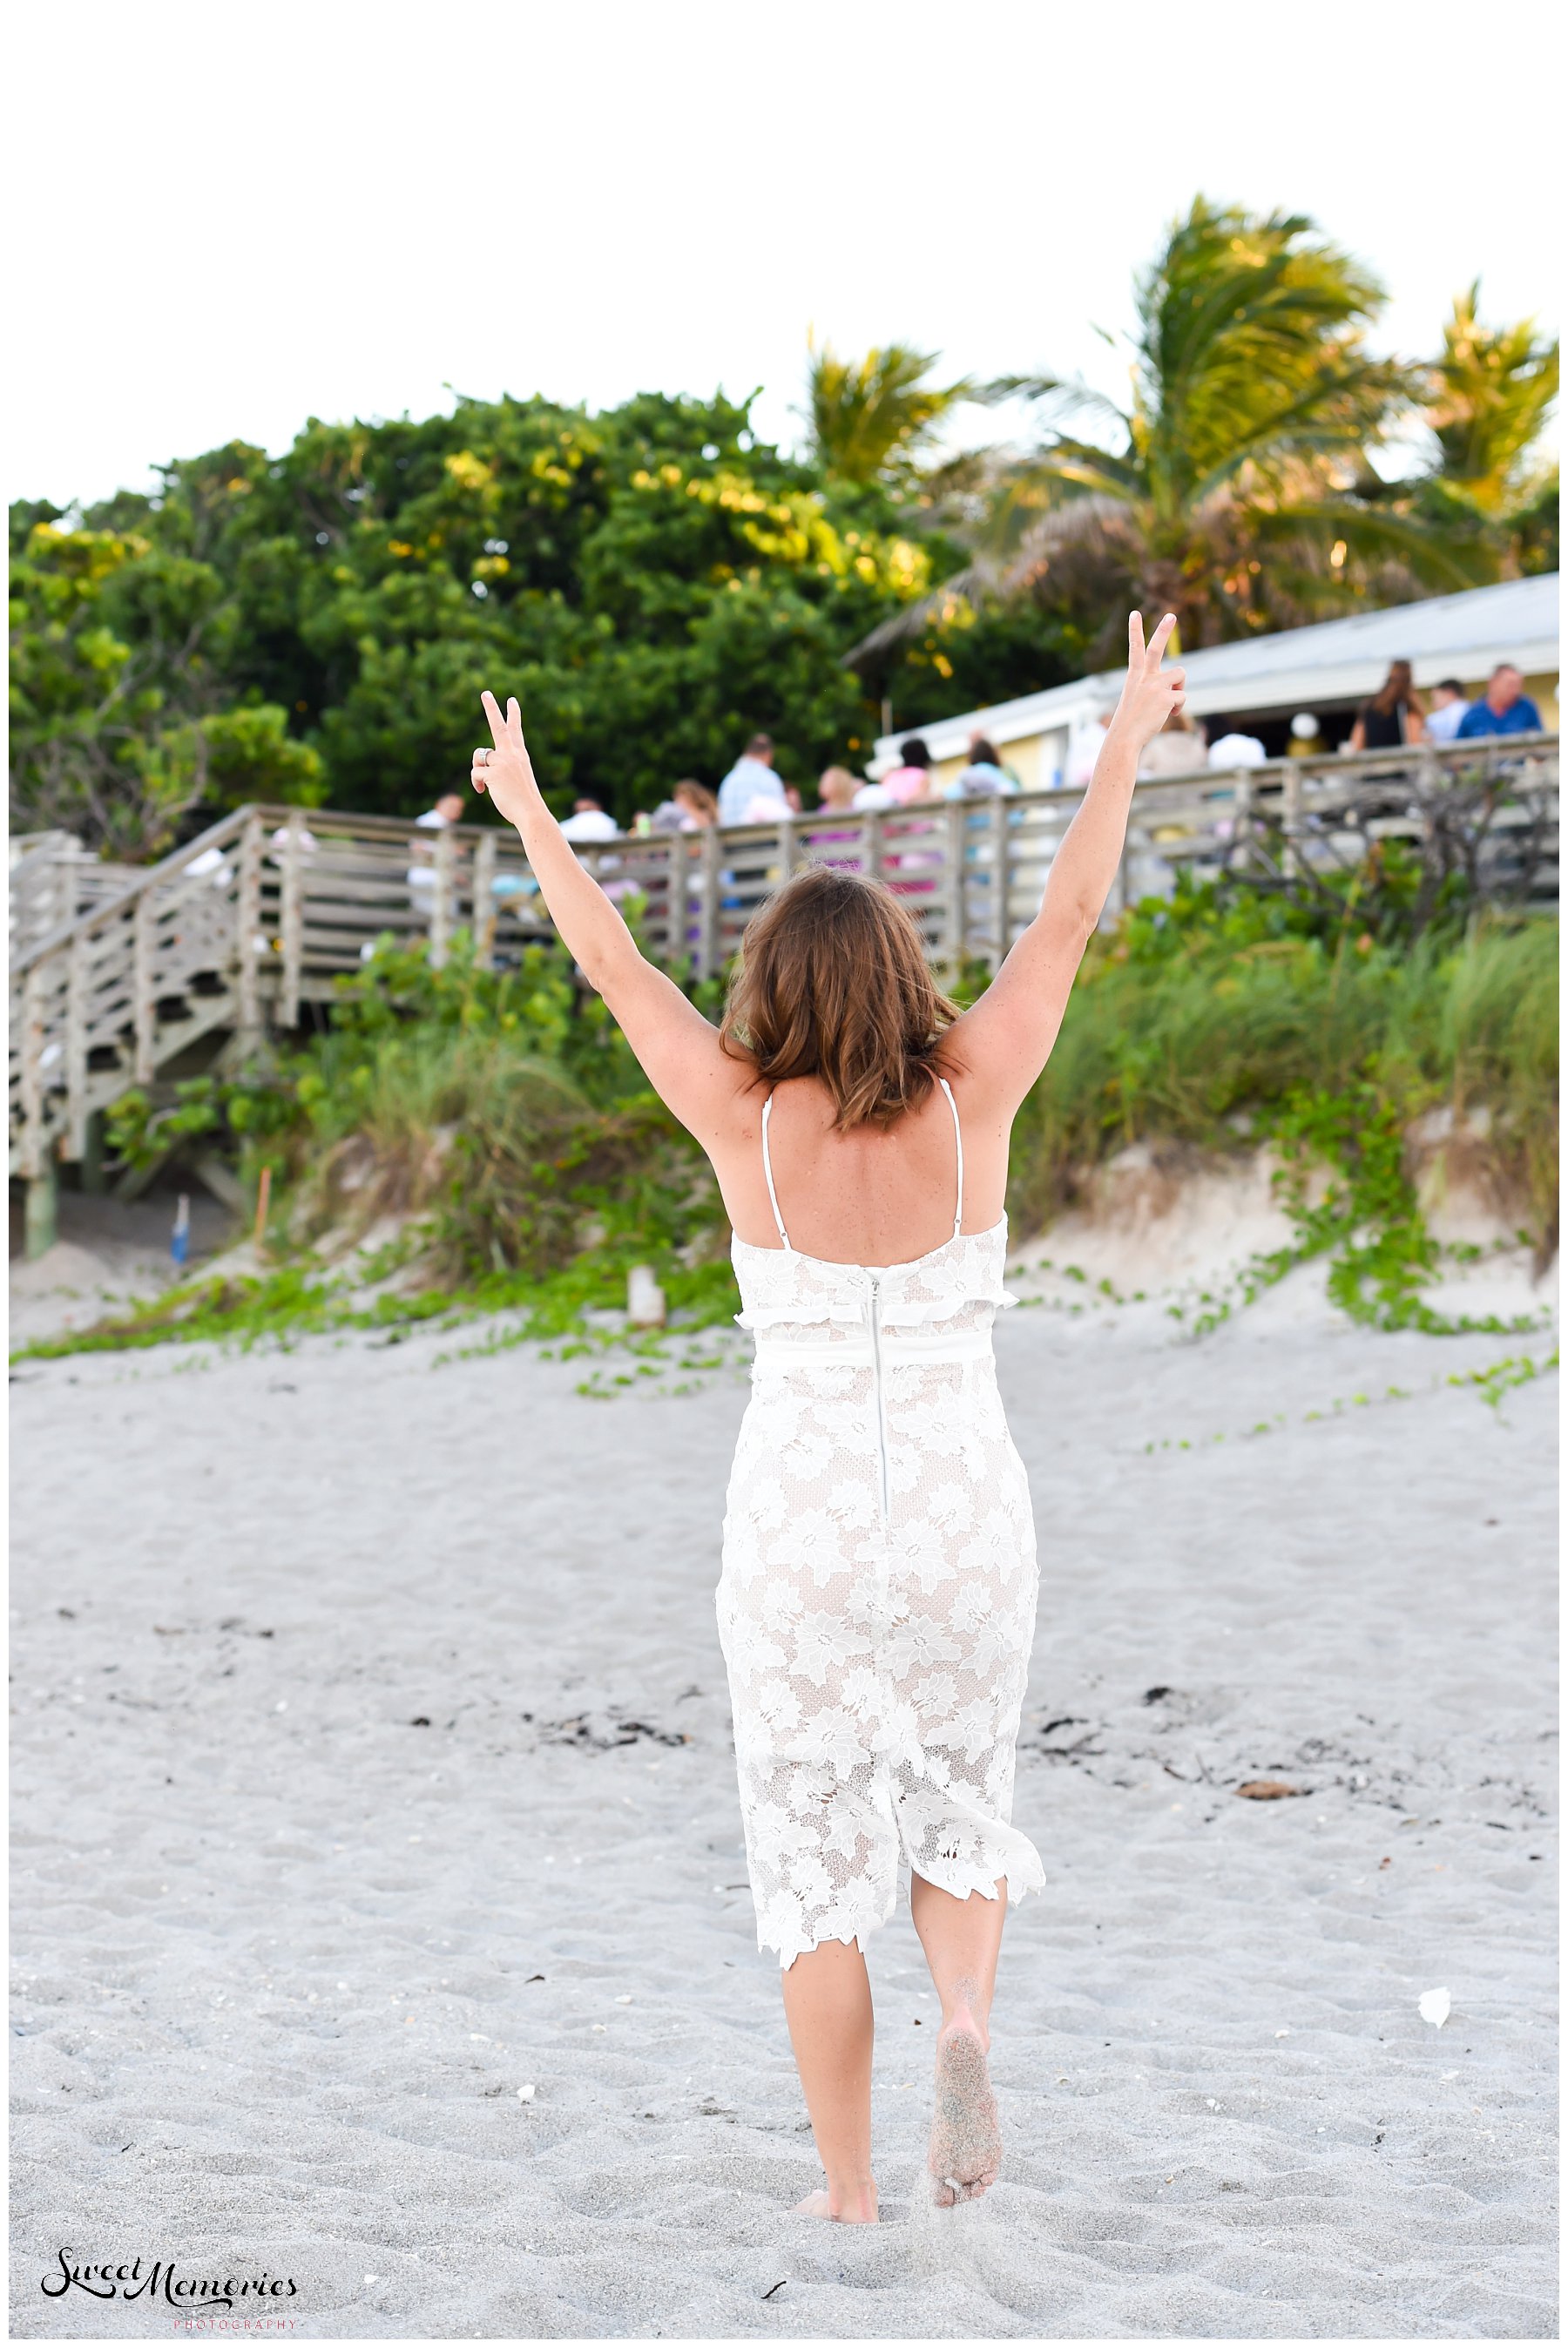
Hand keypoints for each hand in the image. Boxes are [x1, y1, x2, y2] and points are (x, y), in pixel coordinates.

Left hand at [471, 692, 539, 826]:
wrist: (531, 813)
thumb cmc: (523, 802)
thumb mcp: (516, 780)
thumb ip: (501, 768)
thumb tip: (481, 764)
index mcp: (520, 756)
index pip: (516, 730)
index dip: (513, 714)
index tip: (511, 700)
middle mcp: (512, 754)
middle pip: (498, 726)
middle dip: (491, 708)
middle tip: (485, 693)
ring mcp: (502, 762)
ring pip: (479, 756)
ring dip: (478, 769)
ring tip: (486, 786)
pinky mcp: (492, 772)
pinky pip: (475, 773)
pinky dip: (476, 783)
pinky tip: (483, 791)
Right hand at [1108, 611, 1185, 752]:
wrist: (1125, 738)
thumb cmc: (1130, 722)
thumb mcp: (1136, 700)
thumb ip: (1153, 689)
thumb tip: (1177, 691)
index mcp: (1134, 676)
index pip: (1134, 648)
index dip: (1135, 630)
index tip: (1134, 613)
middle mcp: (1144, 677)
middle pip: (1156, 647)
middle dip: (1164, 630)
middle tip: (1171, 615)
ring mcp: (1155, 686)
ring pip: (1180, 673)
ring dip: (1180, 686)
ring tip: (1168, 702)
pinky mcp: (1166, 697)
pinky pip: (1182, 696)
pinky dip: (1178, 707)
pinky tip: (1167, 715)